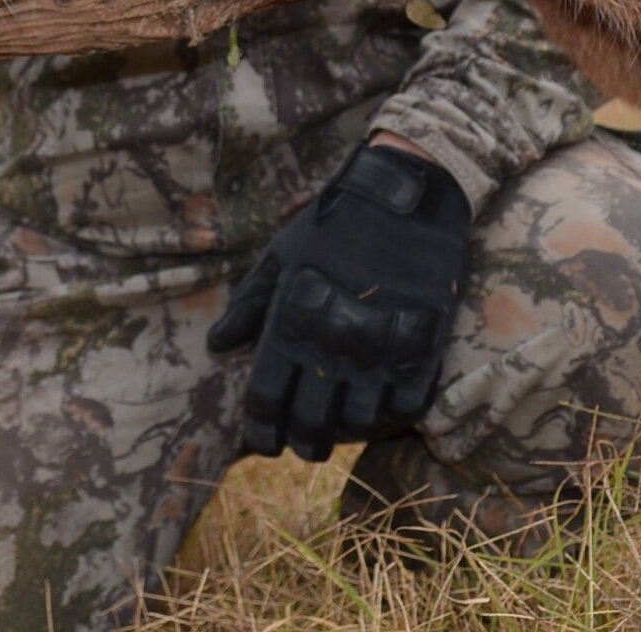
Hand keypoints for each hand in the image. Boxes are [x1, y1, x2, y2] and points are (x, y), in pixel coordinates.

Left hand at [206, 143, 472, 461]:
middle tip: (303, 443)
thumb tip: (218, 344)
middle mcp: (332, 347)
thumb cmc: (333, 226)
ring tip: (341, 426)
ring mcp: (380, 353)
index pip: (265, 400)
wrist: (403, 197)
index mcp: (290, 324)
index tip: (262, 441)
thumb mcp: (279, 257)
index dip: (260, 431)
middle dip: (302, 442)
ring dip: (346, 432)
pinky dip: (390, 416)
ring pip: (358, 425)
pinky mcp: (422, 351)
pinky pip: (405, 409)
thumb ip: (248, 305)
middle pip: (310, 424)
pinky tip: (380, 405)